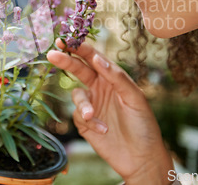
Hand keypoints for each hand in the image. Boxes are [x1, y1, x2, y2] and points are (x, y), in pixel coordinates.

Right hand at [47, 40, 173, 184]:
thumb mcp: (134, 96)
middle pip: (79, 70)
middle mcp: (100, 88)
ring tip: (91, 115)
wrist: (142, 158)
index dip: (80, 48)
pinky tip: (104, 130)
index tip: (67, 40)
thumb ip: (116, 77)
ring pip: (77, 95)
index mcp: (112, 78)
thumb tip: (97, 58)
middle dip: (66, 61)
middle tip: (53, 54)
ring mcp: (92, 105)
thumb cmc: (143, 124)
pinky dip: (89, 121)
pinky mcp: (85, 124)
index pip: (94, 58)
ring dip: (83, 104)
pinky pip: (78, 116)